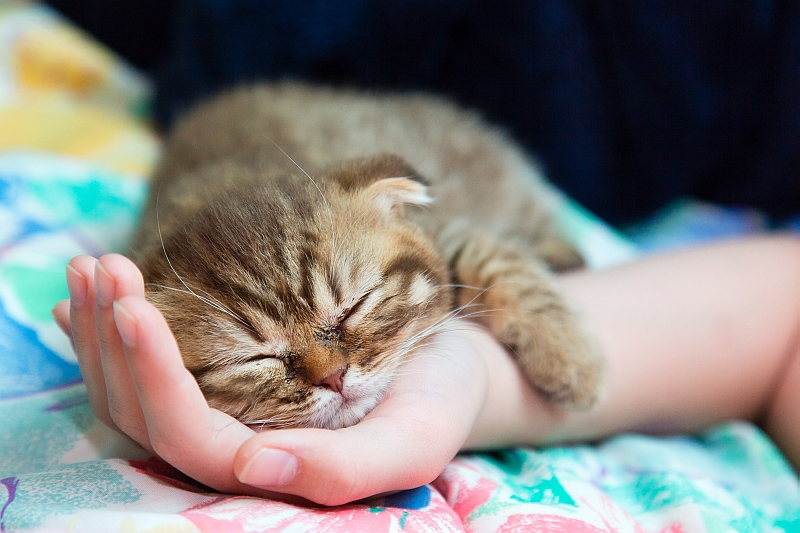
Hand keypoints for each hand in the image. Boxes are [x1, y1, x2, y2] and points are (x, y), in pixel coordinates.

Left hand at [52, 254, 506, 504]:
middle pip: (142, 414)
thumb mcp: (412, 439)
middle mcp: (234, 452)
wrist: (446, 367)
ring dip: (102, 331)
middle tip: (102, 268)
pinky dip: (108, 334)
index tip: (136, 305)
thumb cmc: (435, 401)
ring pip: (132, 393)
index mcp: (272, 473)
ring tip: (91, 266)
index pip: (188, 437)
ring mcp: (222, 416)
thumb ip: (345, 470)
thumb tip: (257, 467)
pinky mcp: (222, 383)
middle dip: (112, 342)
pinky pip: (147, 369)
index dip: (153, 377)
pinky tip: (83, 299)